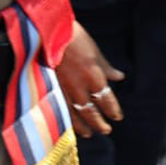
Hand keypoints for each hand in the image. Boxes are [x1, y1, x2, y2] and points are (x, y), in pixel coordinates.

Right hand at [57, 22, 124, 136]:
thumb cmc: (73, 36)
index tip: (117, 117)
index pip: (106, 100)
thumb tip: (119, 77)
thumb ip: (106, 67)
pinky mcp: (48, 88)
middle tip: (105, 130)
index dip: (113, 110)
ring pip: (73, 114)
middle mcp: (79, 86)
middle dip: (99, 123)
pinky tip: (67, 125)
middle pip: (91, 112)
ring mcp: (62, 89)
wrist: (46, 30)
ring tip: (87, 134)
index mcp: (93, 76)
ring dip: (82, 126)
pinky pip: (58, 109)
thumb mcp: (95, 51)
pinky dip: (65, 119)